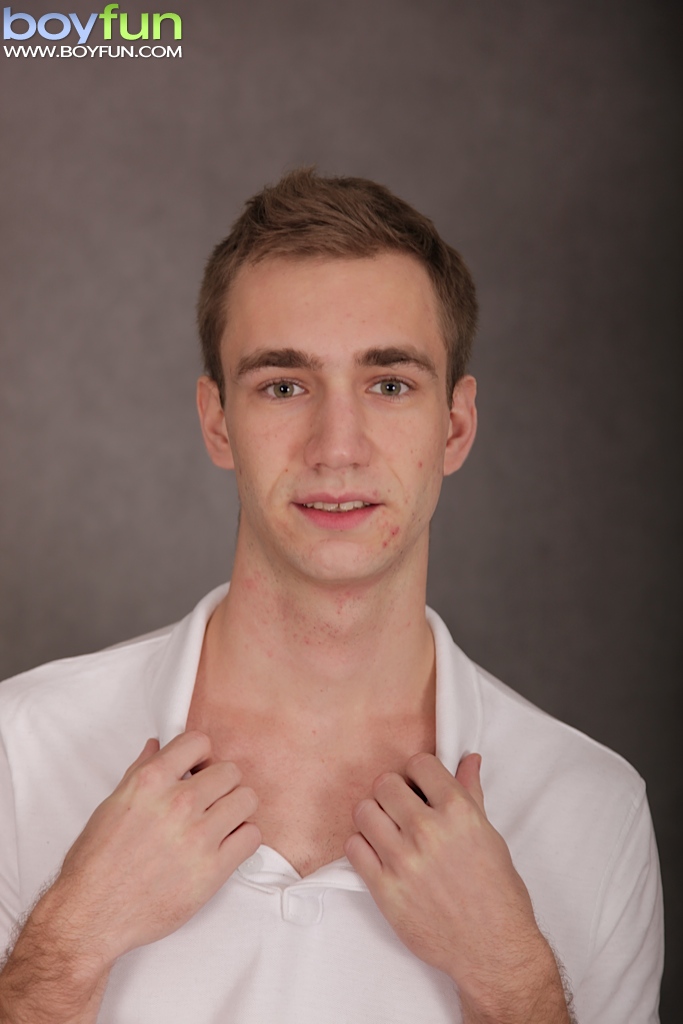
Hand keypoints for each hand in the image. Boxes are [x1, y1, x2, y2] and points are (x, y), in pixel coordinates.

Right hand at [44, 731, 260, 964]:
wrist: (92, 913)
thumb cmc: (97, 862)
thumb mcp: (113, 804)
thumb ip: (141, 770)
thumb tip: (157, 746)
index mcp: (151, 781)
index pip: (199, 741)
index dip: (201, 755)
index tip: (198, 769)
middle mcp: (178, 803)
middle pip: (230, 771)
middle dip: (221, 783)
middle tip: (210, 800)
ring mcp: (198, 836)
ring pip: (246, 799)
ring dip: (236, 808)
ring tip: (220, 821)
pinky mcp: (213, 869)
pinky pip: (251, 836)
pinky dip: (243, 838)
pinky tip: (226, 844)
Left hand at [345, 753, 569, 1022]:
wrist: (492, 949)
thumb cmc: (497, 894)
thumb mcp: (490, 836)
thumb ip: (471, 793)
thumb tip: (468, 761)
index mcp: (458, 812)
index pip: (418, 763)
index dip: (417, 773)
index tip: (419, 785)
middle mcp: (428, 831)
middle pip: (385, 783)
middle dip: (392, 792)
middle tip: (400, 807)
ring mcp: (403, 860)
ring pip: (364, 811)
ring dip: (373, 816)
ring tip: (387, 830)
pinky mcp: (385, 889)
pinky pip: (354, 848)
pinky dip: (362, 846)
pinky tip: (378, 853)